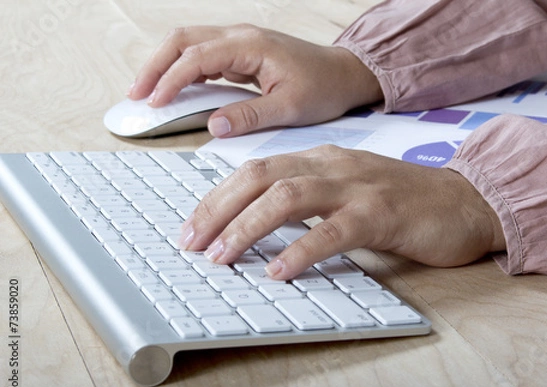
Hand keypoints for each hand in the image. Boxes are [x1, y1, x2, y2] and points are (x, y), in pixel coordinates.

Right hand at [128, 24, 382, 137]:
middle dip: (155, 65)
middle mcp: (241, 37)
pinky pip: (204, 56)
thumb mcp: (290, 108)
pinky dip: (184, 70)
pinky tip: (175, 89)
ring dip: (165, 65)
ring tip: (147, 93)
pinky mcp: (242, 54)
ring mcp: (240, 43)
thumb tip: (214, 125)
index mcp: (251, 46)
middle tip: (136, 95)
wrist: (345, 75)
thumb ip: (251, 115)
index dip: (170, 79)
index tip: (153, 102)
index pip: (197, 57)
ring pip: (189, 44)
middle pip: (183, 40)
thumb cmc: (324, 87)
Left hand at [179, 145, 505, 279]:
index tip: (193, 225)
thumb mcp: (345, 189)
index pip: (255, 169)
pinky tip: (279, 271)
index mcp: (320, 158)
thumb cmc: (400, 200)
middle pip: (260, 177)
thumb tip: (256, 225)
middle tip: (191, 243)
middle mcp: (332, 164)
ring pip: (288, 196)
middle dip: (218, 210)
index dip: (218, 197)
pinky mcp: (382, 213)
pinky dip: (301, 249)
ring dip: (247, 228)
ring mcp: (357, 186)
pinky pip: (333, 230)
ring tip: (221, 257)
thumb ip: (306, 199)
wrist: (463, 201)